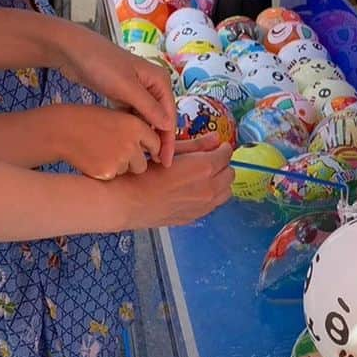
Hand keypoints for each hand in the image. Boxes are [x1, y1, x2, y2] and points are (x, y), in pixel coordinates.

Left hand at [59, 30, 175, 165]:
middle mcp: (152, 85)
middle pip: (160, 118)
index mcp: (159, 80)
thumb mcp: (126, 87)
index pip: (169, 116)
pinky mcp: (122, 94)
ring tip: (143, 158)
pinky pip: (132, 115)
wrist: (72, 51)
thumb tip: (168, 126)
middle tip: (156, 166)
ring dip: (146, 136)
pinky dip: (132, 128)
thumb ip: (148, 107)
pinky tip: (129, 143)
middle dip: (159, 140)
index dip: (168, 140)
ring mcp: (137, 90)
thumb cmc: (101, 64)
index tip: (165, 163)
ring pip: (146, 118)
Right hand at [59, 106, 161, 178]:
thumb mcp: (117, 117)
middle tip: (116, 153)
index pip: (155, 144)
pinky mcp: (107, 172)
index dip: (149, 149)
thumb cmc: (88, 121)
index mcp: (136, 125)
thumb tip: (155, 149)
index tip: (145, 152)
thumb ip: (136, 131)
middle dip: (133, 163)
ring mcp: (120, 159)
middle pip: (143, 164)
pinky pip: (113, 177)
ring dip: (119, 167)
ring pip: (127, 172)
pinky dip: (106, 172)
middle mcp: (131, 143)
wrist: (63, 130)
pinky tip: (93, 159)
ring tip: (101, 152)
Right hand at [113, 136, 234, 228]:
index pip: (227, 154)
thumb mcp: (170, 152)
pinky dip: (210, 196)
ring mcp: (203, 206)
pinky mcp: (194, 217)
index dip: (221, 148)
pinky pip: (213, 205)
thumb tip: (215, 139)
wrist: (126, 202)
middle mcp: (209, 189)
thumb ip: (196, 145)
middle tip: (207, 160)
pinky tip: (193, 191)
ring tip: (203, 177)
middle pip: (230, 173)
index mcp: (205, 167)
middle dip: (222, 164)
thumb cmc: (143, 173)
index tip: (213, 147)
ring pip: (226, 192)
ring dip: (219, 182)